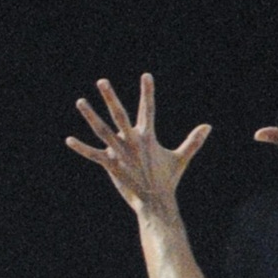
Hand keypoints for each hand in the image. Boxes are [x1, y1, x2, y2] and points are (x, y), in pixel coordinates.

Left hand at [65, 74, 210, 210]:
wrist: (155, 202)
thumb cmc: (166, 180)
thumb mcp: (180, 159)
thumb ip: (192, 141)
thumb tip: (208, 126)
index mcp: (148, 137)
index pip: (149, 109)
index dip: (148, 92)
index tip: (146, 75)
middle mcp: (133, 141)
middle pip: (120, 114)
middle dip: (110, 97)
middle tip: (101, 80)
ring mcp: (120, 153)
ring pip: (102, 130)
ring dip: (90, 116)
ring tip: (80, 101)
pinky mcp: (111, 166)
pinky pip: (93, 155)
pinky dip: (81, 148)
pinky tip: (69, 139)